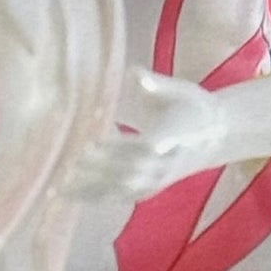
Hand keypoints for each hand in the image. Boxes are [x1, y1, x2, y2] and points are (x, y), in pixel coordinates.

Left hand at [67, 65, 220, 199]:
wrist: (213, 137)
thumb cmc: (192, 107)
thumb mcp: (180, 90)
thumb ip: (156, 84)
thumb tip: (134, 72)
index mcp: (176, 138)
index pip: (147, 146)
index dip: (121, 146)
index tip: (94, 141)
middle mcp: (165, 165)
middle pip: (128, 170)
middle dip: (96, 167)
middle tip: (65, 159)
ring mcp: (155, 181)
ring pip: (119, 189)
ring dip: (88, 188)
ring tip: (57, 186)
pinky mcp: (146, 190)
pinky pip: (117, 197)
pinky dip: (91, 197)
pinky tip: (66, 195)